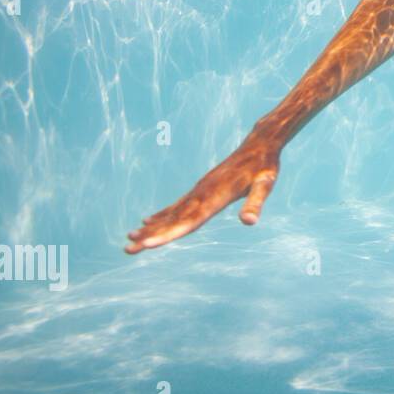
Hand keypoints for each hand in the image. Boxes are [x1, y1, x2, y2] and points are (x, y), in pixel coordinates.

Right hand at [125, 133, 281, 253]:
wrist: (260, 143)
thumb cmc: (265, 166)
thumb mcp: (266, 184)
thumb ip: (256, 203)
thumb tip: (249, 222)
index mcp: (215, 196)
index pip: (188, 222)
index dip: (168, 235)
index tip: (146, 246)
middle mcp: (202, 193)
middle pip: (173, 220)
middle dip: (150, 236)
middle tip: (127, 250)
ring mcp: (199, 190)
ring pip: (171, 213)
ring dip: (151, 228)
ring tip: (129, 239)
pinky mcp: (201, 188)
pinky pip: (177, 204)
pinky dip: (162, 214)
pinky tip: (148, 222)